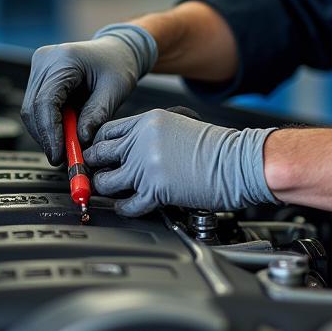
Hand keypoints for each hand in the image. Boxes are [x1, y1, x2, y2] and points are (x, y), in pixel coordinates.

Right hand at [20, 25, 156, 164]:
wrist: (117, 50)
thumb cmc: (118, 64)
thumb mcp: (114, 90)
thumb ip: (97, 114)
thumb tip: (80, 140)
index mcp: (64, 59)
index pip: (46, 101)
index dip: (50, 132)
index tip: (59, 154)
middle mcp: (45, 60)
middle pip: (33, 108)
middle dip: (46, 137)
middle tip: (62, 158)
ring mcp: (39, 67)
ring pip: (31, 110)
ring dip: (46, 133)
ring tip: (67, 147)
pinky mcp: (40, 76)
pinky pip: (37, 106)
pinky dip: (48, 124)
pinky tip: (64, 134)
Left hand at [85, 108, 278, 216]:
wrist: (239, 161)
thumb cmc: (217, 148)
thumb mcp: (178, 127)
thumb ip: (150, 135)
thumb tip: (129, 151)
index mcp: (149, 121)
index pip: (106, 131)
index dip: (97, 145)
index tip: (96, 155)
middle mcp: (142, 141)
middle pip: (98, 154)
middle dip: (92, 167)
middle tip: (93, 175)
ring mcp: (147, 165)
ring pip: (106, 181)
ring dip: (105, 189)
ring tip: (111, 192)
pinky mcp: (155, 190)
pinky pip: (126, 204)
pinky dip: (123, 208)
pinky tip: (128, 205)